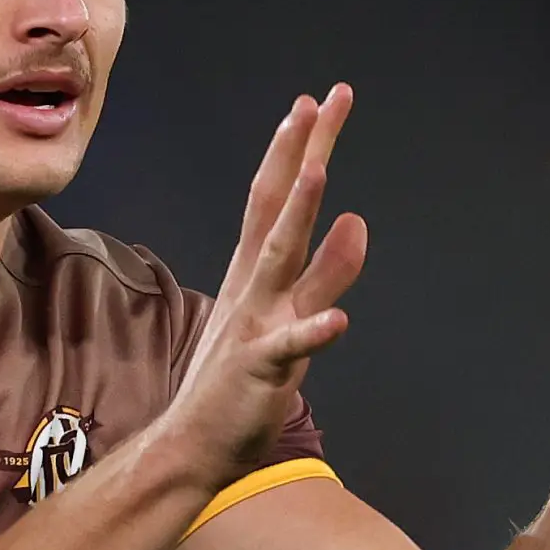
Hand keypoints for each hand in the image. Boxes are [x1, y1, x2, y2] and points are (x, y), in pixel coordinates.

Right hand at [166, 85, 370, 484]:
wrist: (192, 446)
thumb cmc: (239, 382)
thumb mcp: (291, 317)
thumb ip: (327, 272)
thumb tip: (357, 220)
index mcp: (255, 274)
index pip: (276, 198)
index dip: (295, 150)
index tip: (314, 103)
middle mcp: (252, 288)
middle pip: (278, 209)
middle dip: (300, 155)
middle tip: (320, 103)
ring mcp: (254, 325)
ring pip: (280, 262)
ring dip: (299, 217)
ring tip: (320, 173)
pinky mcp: (260, 371)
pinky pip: (289, 349)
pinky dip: (311, 331)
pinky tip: (337, 321)